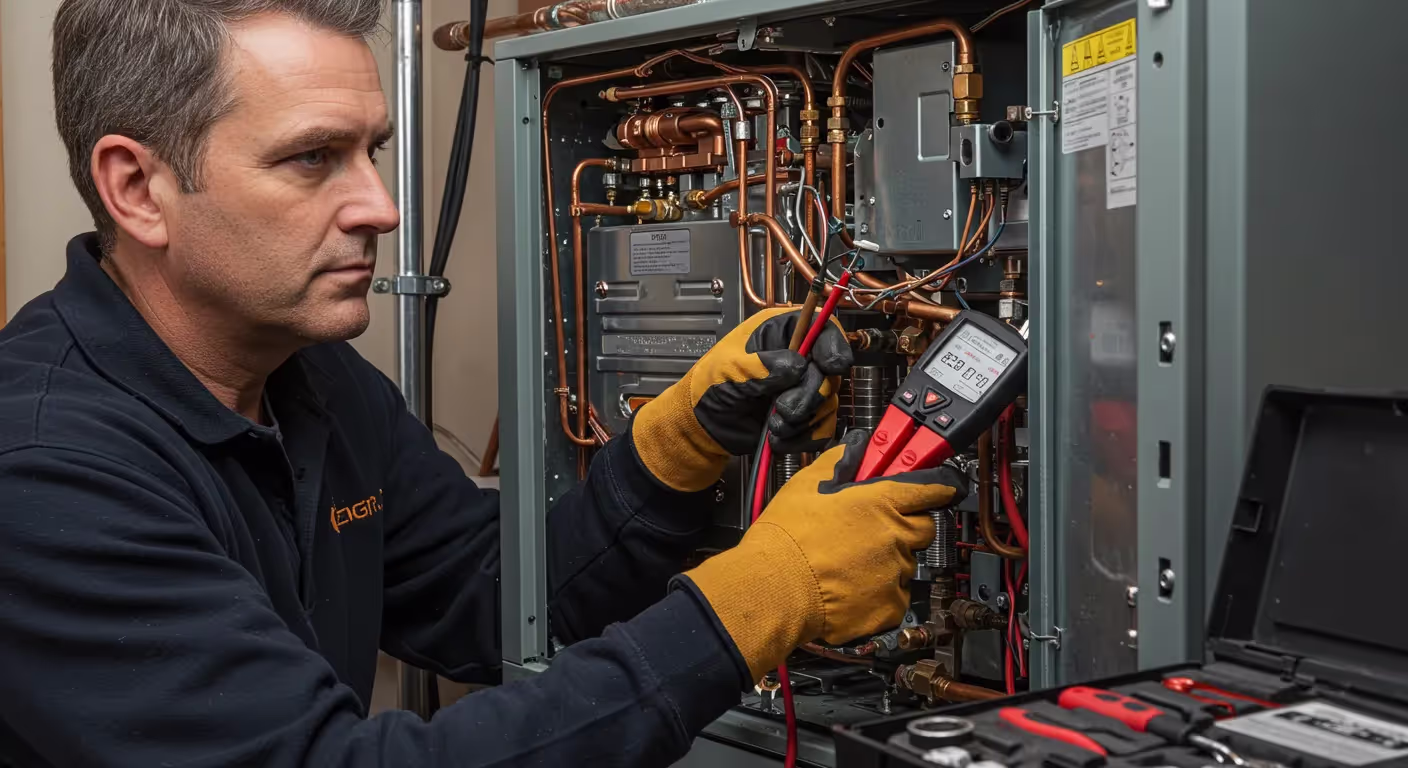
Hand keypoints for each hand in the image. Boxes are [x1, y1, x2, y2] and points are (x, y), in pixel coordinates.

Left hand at [631, 307, 853, 492]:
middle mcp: (797, 358)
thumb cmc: (708, 387)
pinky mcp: (803, 417)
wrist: (702, 426)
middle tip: (782, 407)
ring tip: (774, 425)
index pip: (823, 328)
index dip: (832, 346)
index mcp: (780, 333)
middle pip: (829, 372)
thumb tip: (794, 367)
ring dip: (802, 420)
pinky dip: (803, 438)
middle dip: (808, 395)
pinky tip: (778, 438)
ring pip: (828, 403)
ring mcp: (802, 388)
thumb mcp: (728, 369)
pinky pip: (821, 428)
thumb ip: (760, 367)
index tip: (829, 366)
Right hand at [680, 429, 968, 680]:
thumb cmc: (787, 540)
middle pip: (922, 526)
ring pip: (905, 563)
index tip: (944, 485)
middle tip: (870, 529)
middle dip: (903, 525)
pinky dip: (879, 592)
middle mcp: (896, 537)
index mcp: (881, 502)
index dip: (940, 484)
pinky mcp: (891, 607)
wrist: (775, 590)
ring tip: (848, 563)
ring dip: (885, 561)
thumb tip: (856, 447)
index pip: (933, 487)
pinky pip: (895, 595)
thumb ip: (840, 460)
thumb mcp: (807, 484)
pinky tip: (850, 586)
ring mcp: (897, 574)